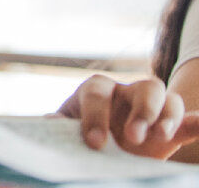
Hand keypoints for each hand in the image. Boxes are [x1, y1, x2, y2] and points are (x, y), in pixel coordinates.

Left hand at [56, 74, 198, 158]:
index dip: (95, 117)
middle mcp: (127, 93)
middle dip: (140, 111)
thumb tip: (48, 121)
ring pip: (167, 98)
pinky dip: (196, 122)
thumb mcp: (68, 126)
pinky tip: (198, 124)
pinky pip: (189, 120)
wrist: (104, 142)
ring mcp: (152, 108)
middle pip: (143, 88)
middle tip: (132, 137)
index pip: (98, 94)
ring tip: (160, 136)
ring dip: (166, 116)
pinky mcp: (172, 128)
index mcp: (97, 90)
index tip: (95, 144)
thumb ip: (59, 123)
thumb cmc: (81, 130)